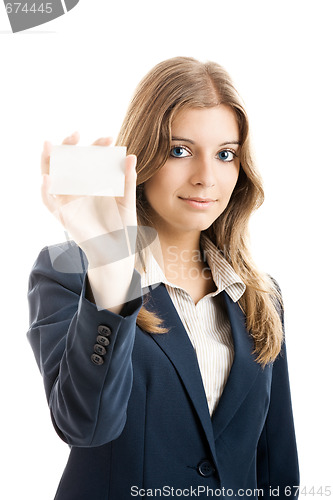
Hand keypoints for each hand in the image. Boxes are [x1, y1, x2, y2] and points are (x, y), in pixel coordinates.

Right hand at [41, 132, 136, 266]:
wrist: (118, 252)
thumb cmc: (121, 226)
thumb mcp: (127, 201)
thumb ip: (128, 180)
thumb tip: (131, 156)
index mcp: (94, 183)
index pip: (90, 158)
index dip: (96, 147)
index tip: (110, 139)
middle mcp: (78, 189)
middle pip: (67, 162)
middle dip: (68, 146)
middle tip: (77, 134)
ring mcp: (69, 201)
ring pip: (52, 177)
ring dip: (48, 161)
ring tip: (49, 145)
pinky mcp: (63, 216)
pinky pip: (49, 202)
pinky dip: (45, 191)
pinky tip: (47, 178)